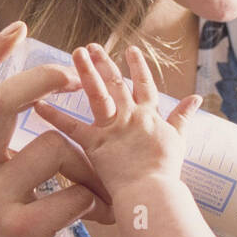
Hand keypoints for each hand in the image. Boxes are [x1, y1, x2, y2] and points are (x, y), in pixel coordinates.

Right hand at [0, 22, 115, 236]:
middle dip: (41, 79)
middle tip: (72, 74)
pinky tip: (93, 222)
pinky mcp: (19, 233)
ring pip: (51, 148)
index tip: (20, 27)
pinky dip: (92, 204)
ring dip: (87, 167)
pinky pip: (71, 194)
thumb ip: (4, 165)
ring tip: (97, 199)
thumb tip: (39, 125)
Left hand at [33, 43, 201, 201]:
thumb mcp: (179, 139)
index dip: (138, 67)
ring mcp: (113, 128)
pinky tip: (39, 104)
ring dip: (87, 72)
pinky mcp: (96, 143)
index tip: (131, 49)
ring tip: (76, 53)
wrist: (152, 191)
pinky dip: (55, 116)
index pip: (144, 85)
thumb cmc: (166, 170)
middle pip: (117, 83)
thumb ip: (183, 117)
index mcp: (149, 115)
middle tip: (92, 46)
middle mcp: (131, 115)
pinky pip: (71, 127)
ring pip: (98, 94)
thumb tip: (197, 98)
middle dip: (104, 63)